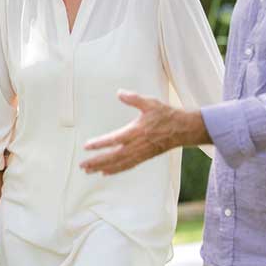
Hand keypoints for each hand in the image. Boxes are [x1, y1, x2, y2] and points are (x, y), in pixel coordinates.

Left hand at [81, 90, 206, 174]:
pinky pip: (127, 166)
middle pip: (113, 156)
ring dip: (103, 167)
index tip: (86, 147)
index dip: (99, 144)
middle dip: (96, 161)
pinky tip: (105, 172)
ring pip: (119, 164)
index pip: (114, 140)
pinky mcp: (144, 157)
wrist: (183, 130)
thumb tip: (119, 93)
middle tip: (82, 166)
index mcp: (136, 132)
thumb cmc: (166, 115)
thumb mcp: (150, 103)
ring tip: (88, 171)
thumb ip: (133, 98)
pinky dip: (115, 170)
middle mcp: (137, 145)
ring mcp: (140, 153)